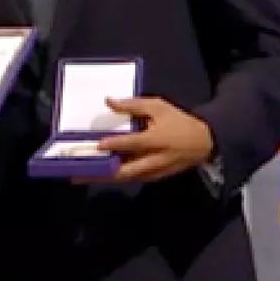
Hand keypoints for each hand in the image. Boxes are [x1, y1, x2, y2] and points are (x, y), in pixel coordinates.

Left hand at [85, 96, 215, 184]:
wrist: (201, 143)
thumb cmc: (177, 121)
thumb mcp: (159, 107)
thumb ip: (134, 104)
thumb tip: (109, 101)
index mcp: (156, 139)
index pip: (133, 143)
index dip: (115, 144)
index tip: (97, 144)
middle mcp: (153, 159)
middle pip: (125, 171)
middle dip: (101, 173)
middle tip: (78, 172)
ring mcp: (153, 172)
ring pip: (125, 178)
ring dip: (103, 178)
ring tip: (81, 176)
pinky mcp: (152, 177)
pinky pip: (130, 179)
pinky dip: (114, 177)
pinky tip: (98, 174)